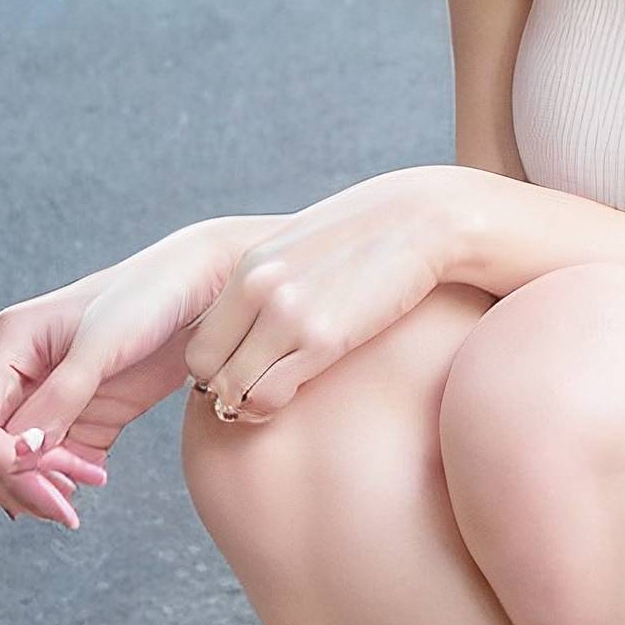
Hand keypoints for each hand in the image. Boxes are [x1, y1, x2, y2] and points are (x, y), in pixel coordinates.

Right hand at [0, 216, 260, 527]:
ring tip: (82, 492)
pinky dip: (67, 481)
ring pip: (17, 464)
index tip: (45, 478)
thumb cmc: (153, 294)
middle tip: (62, 504)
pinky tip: (95, 480)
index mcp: (12, 345)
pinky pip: (57, 462)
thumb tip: (19, 454)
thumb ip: (63, 396)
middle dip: (14, 483)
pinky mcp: (87, 415)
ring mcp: (53, 398)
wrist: (209, 288)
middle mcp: (23, 373)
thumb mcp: (105, 341)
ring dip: (40, 487)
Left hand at [184, 166, 465, 422]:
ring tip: (285, 390)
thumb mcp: (304, 251)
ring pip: (230, 390)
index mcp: (249, 267)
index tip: (251, 369)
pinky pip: (267, 396)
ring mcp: (286, 313)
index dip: (220, 365)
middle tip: (263, 386)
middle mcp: (256, 288)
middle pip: (204, 368)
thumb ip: (271, 284)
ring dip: (252, 402)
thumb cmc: (373, 242)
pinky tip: (305, 386)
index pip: (199, 341)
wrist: (425, 220)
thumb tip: (253, 330)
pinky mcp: (322, 338)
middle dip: (227, 387)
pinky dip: (276, 404)